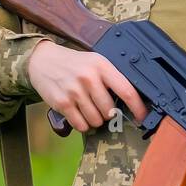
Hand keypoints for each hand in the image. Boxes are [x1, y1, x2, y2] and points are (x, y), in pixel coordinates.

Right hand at [26, 39, 147, 131]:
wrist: (43, 60)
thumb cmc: (74, 64)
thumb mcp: (95, 62)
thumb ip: (111, 78)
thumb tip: (131, 100)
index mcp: (102, 66)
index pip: (126, 91)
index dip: (137, 107)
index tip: (142, 117)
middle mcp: (89, 78)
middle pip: (110, 111)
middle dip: (108, 114)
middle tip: (101, 107)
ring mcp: (74, 91)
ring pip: (96, 120)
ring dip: (95, 120)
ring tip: (88, 108)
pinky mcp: (62, 103)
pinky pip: (80, 125)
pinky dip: (82, 124)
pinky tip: (79, 114)